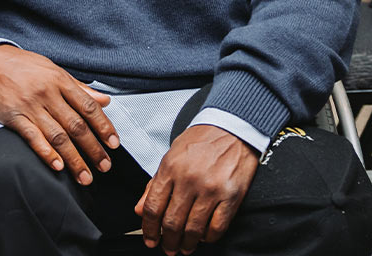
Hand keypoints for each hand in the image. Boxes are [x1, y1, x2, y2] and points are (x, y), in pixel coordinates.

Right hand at [0, 45, 118, 184]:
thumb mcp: (52, 69)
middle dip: (93, 149)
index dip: (104, 127)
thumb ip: (79, 87)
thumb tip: (104, 100)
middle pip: (76, 125)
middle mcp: (47, 93)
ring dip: (74, 159)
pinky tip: (57, 166)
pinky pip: (33, 138)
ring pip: (58, 136)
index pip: (88, 106)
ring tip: (85, 176)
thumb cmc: (21, 65)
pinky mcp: (14, 117)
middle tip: (104, 165)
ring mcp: (30, 106)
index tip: (113, 144)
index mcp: (59, 80)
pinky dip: (47, 153)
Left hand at [134, 125, 258, 254]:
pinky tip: (204, 238)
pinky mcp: (230, 197)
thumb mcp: (172, 155)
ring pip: (193, 229)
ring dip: (186, 244)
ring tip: (184, 248)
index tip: (149, 239)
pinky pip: (216, 228)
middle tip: (168, 248)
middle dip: (167, 241)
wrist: (231, 128)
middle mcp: (189, 179)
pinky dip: (208, 238)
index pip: (153, 206)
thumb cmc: (201, 141)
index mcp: (170, 167)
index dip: (148, 229)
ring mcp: (210, 189)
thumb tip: (140, 210)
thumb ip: (155, 184)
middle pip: (172, 222)